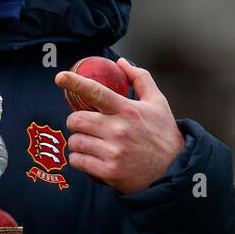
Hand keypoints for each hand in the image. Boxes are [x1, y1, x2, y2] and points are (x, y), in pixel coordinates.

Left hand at [53, 58, 184, 193]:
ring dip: (78, 143)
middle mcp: (119, 130)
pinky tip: (91, 159)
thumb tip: (121, 62)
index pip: (97, 92)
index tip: (60, 77)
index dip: (76, 83)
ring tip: (92, 144)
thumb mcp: (157, 103)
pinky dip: (79, 160)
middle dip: (75, 122)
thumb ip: (140, 79)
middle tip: (84, 126)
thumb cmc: (163, 134)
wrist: (174, 170)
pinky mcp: (109, 171)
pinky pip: (78, 161)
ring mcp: (113, 152)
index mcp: (128, 110)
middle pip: (76, 120)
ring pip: (75, 142)